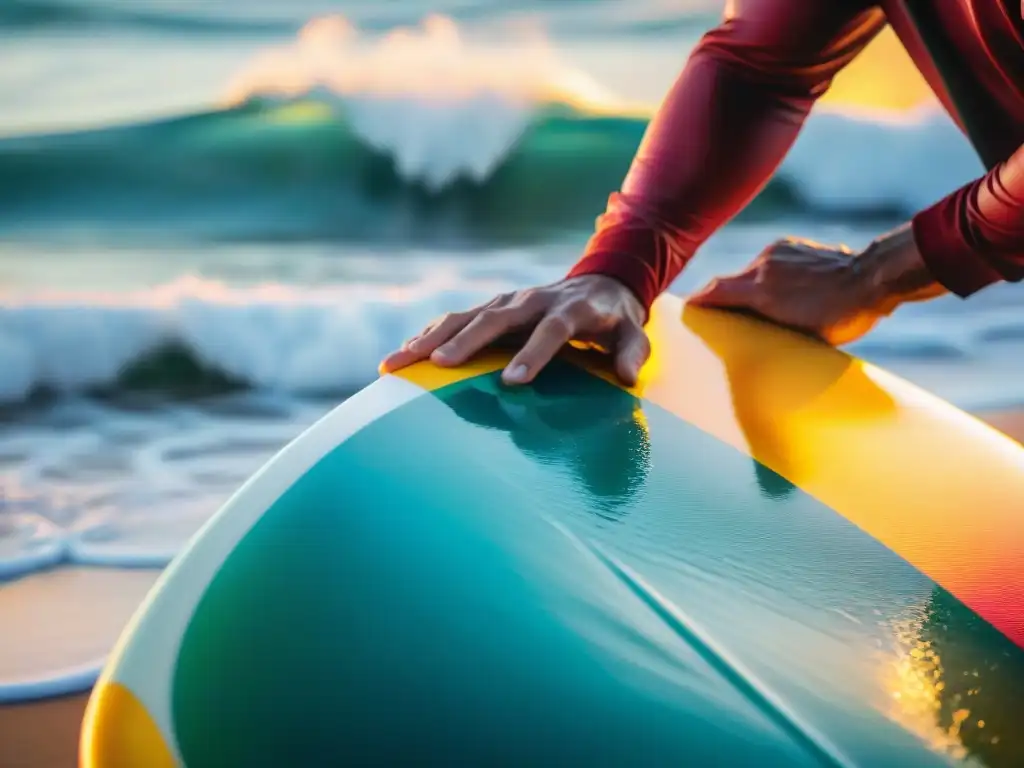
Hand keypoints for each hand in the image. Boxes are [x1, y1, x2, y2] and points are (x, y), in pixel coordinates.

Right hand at [379, 274, 650, 385]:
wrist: (600, 285)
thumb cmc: (616, 322)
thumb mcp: (635, 336)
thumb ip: (634, 354)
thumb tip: (628, 377)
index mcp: (570, 309)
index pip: (550, 330)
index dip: (532, 354)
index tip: (512, 381)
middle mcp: (532, 300)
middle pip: (495, 318)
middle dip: (466, 341)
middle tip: (439, 364)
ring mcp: (507, 302)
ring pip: (464, 316)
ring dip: (430, 337)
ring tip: (397, 361)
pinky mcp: (490, 307)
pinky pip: (454, 319)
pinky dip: (427, 335)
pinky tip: (401, 356)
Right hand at [688, 227, 943, 344]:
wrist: (876, 278)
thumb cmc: (843, 316)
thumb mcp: (802, 336)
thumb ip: (770, 329)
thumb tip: (755, 340)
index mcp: (761, 290)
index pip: (714, 292)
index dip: (698, 303)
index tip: (688, 311)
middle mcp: (764, 267)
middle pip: (728, 282)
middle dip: (721, 298)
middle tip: (719, 315)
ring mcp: (778, 252)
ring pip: (749, 272)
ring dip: (749, 288)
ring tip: (760, 306)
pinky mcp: (791, 245)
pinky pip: (769, 262)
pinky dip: (768, 276)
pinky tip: (783, 289)